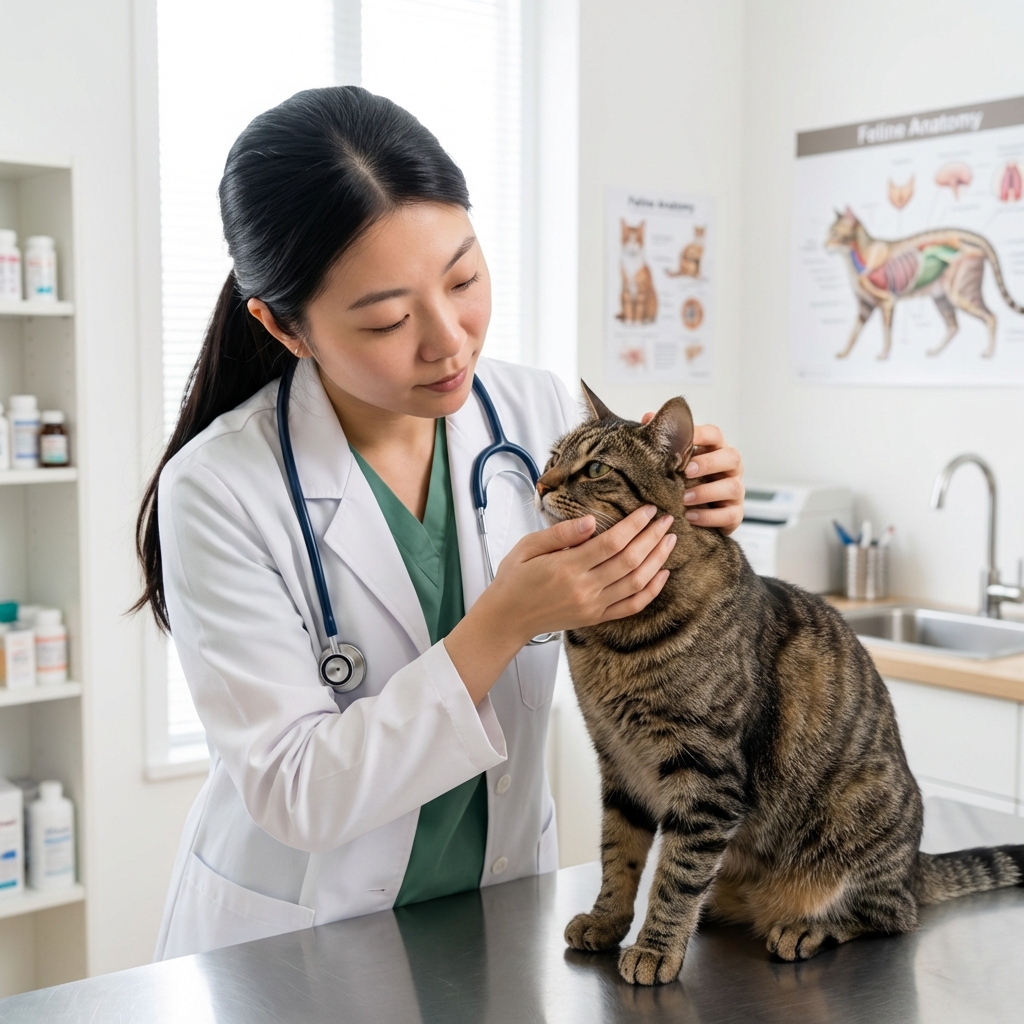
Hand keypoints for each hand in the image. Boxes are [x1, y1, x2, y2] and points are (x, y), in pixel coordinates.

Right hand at [444, 507, 674, 702]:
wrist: (507, 618)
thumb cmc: (514, 579)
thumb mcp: (527, 547)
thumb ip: (560, 533)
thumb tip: (590, 521)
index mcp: (567, 567)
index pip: (612, 542)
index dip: (635, 524)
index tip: (648, 510)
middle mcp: (585, 588)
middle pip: (630, 560)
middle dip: (652, 537)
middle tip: (667, 520)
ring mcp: (594, 605)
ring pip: (637, 582)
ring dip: (657, 559)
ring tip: (669, 540)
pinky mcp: (597, 617)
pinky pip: (632, 606)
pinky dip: (652, 590)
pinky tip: (663, 574)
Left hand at [641, 415, 743, 534]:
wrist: (697, 513)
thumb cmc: (686, 479)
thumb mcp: (675, 459)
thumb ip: (664, 440)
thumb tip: (647, 417)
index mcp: (716, 449)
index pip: (715, 434)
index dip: (700, 434)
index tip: (682, 439)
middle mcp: (731, 468)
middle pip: (732, 457)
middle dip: (708, 464)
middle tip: (685, 472)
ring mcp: (736, 490)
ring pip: (732, 487)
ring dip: (707, 493)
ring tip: (684, 498)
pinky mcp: (735, 513)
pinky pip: (729, 514)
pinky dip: (709, 517)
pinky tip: (690, 516)